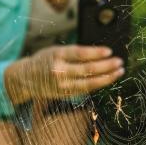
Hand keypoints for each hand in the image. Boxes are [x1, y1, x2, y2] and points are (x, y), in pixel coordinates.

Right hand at [5, 45, 123, 103]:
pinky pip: (85, 89)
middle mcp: (59, 71)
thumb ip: (73, 52)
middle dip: (106, 65)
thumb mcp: (55, 50)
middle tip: (119, 61)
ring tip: (119, 71)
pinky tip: (108, 79)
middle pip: (87, 69)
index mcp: (56, 55)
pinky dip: (98, 84)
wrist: (26, 78)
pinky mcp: (65, 93)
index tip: (109, 51)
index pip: (79, 54)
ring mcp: (62, 84)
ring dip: (107, 77)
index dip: (96, 52)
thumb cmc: (44, 60)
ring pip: (89, 82)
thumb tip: (99, 52)